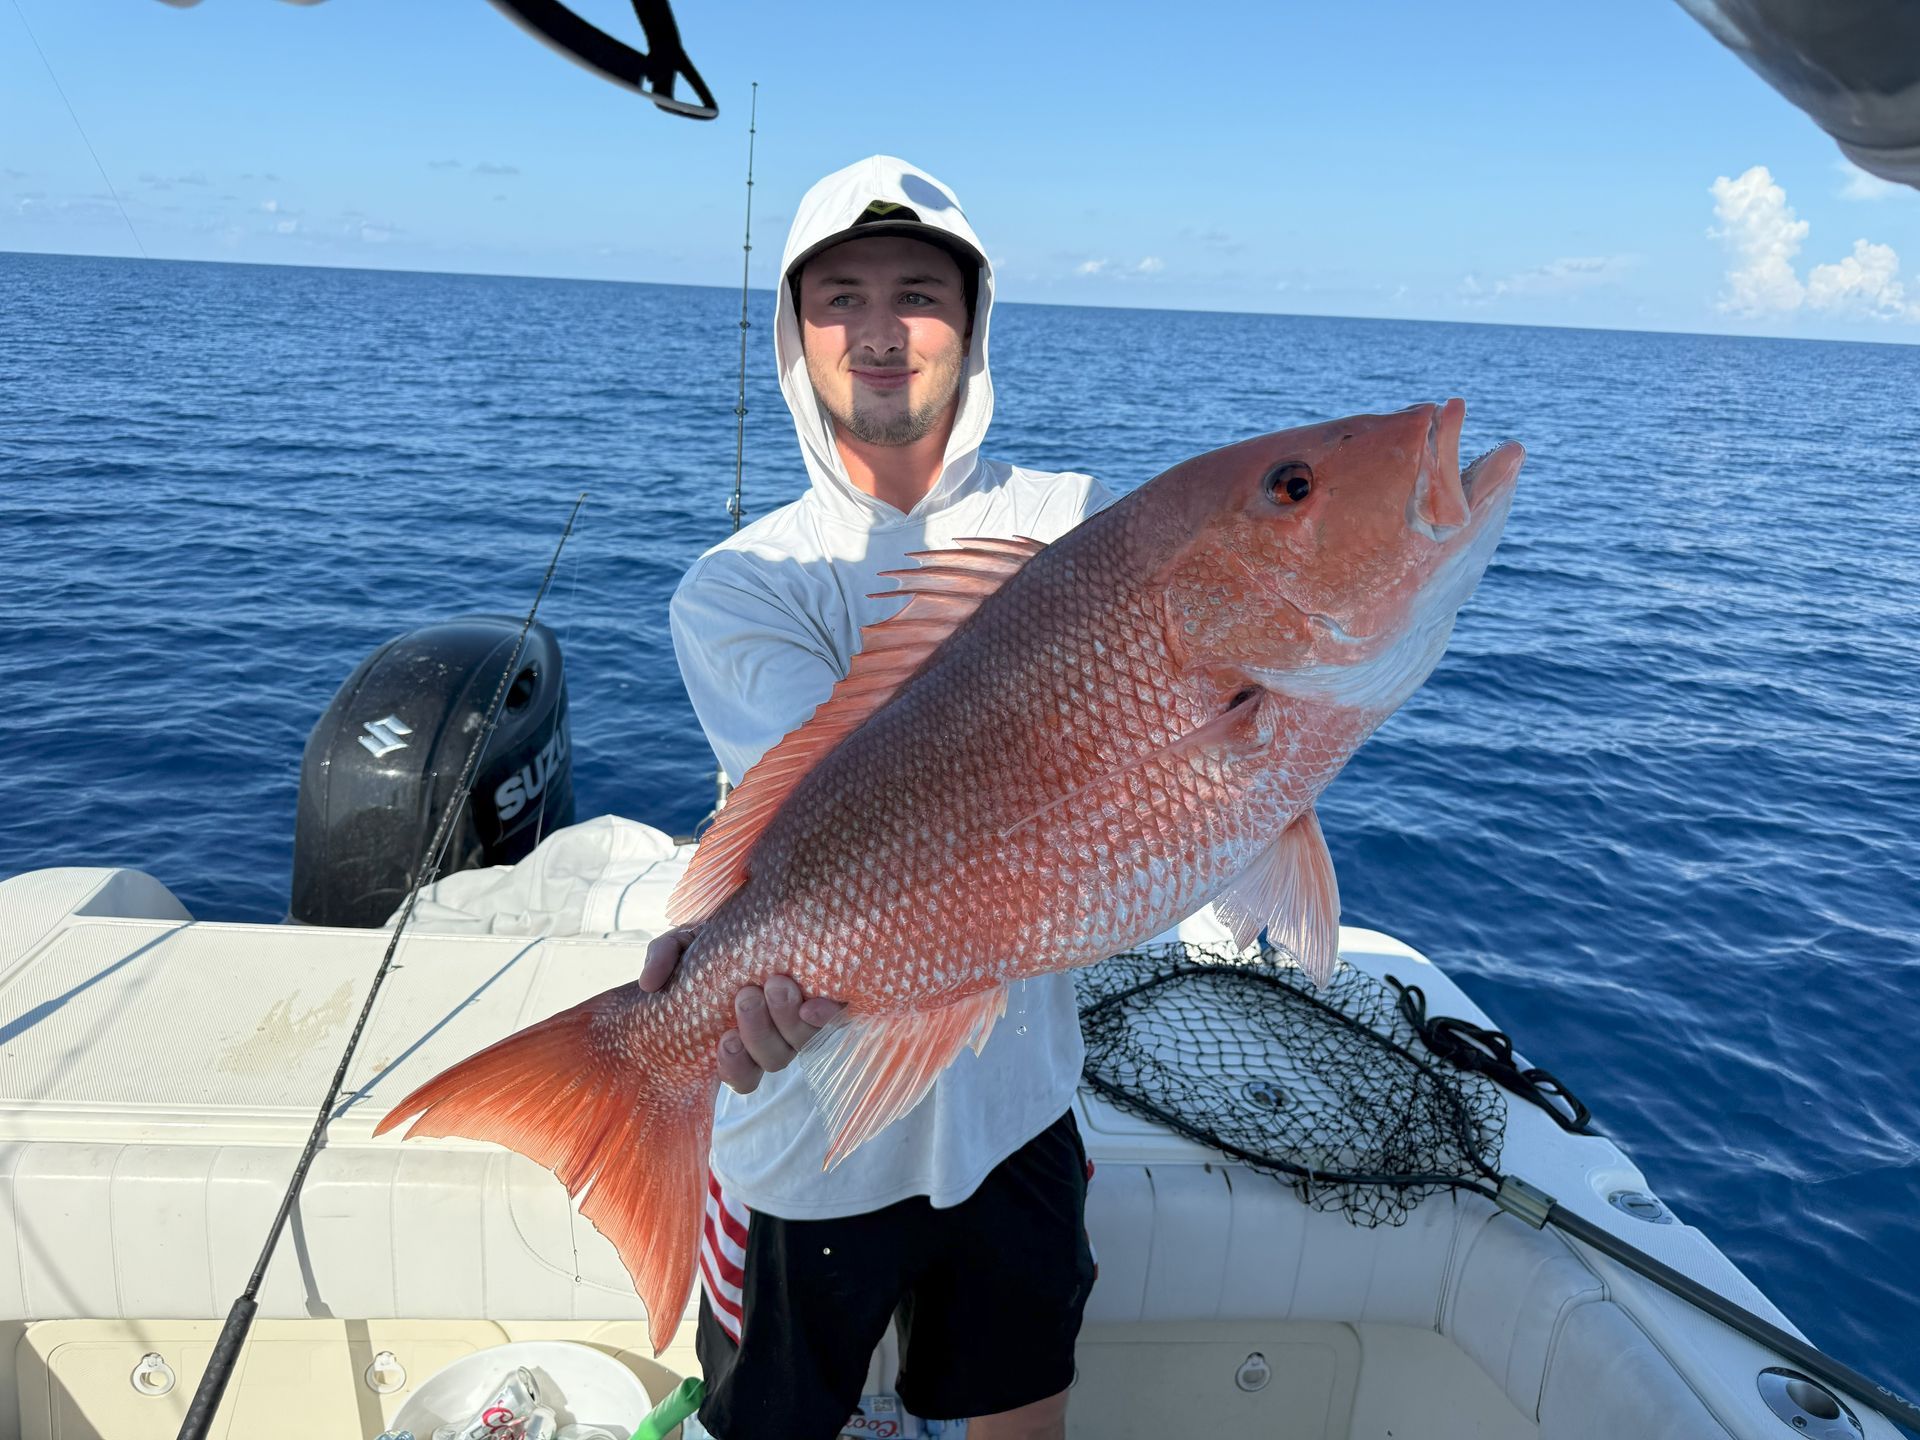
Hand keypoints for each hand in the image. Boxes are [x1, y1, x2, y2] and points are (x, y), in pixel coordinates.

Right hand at [640, 926, 844, 1094]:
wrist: (761, 906)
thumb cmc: (719, 936)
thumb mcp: (685, 943)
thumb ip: (663, 958)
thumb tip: (649, 984)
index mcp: (737, 1034)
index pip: (741, 1074)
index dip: (736, 1067)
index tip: (726, 1040)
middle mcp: (773, 1034)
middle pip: (771, 1059)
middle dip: (759, 1032)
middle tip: (747, 993)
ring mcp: (802, 1018)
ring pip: (799, 1043)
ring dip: (786, 1020)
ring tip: (776, 984)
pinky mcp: (830, 998)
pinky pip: (833, 1020)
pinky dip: (825, 1015)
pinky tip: (817, 1002)